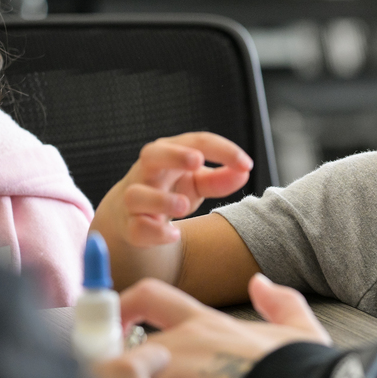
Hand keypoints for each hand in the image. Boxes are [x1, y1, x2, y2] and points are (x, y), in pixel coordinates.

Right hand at [92, 132, 252, 248]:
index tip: (247, 164)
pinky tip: (174, 235)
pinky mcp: (129, 225)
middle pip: (152, 154)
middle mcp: (147, 171)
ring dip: (161, 200)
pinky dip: (155, 232)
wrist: (130, 214)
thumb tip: (244, 172)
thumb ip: (220, 178)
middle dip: (174, 156)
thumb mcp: (197, 181)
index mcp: (169, 153)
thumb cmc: (170, 189)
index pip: (195, 142)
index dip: (222, 150)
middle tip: (197, 161)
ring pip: (137, 195)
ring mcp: (134, 198)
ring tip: (184, 207)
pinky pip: (137, 228)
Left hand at [120, 275, 332, 377]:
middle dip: (126, 370)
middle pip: (127, 348)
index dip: (126, 305)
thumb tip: (259, 283)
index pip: (149, 295)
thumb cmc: (298, 364)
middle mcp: (182, 339)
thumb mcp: (299, 326)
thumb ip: (280, 300)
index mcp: (206, 320)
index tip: (120, 324)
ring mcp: (173, 368)